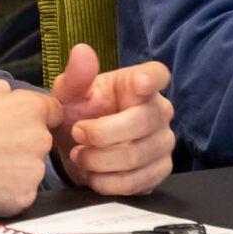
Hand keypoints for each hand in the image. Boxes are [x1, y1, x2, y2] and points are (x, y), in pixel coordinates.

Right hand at [0, 78, 58, 216]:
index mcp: (28, 108)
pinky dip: (8, 189)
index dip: (36, 114)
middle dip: (22, 140)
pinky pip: (21, 190)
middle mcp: (39, 138)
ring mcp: (33, 171)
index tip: (21, 121)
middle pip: (40, 139)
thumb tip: (1, 91)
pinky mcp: (24, 197)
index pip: (52, 110)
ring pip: (31, 167)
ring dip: (15, 166)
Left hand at [48, 44, 176, 195]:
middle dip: (101, 134)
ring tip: (80, 156)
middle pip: (141, 122)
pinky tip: (93, 175)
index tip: (139, 84)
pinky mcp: (159, 170)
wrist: (78, 147)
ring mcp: (163, 142)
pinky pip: (137, 182)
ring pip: (136, 156)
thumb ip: (76, 75)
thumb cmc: (80, 112)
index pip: (157, 75)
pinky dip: (108, 182)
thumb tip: (82, 51)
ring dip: (99, 160)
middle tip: (76, 135)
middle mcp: (159, 111)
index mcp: (139, 84)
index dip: (151, 79)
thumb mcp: (70, 92)